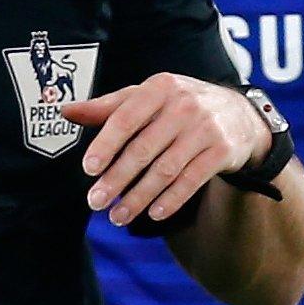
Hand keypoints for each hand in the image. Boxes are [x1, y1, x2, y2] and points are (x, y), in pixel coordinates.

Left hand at [61, 74, 271, 225]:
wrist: (237, 113)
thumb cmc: (179, 105)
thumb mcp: (146, 98)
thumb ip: (108, 107)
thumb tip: (65, 111)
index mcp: (159, 87)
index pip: (126, 117)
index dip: (106, 144)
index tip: (88, 169)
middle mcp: (184, 105)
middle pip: (143, 149)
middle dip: (116, 179)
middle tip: (95, 202)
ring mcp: (205, 128)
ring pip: (165, 169)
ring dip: (139, 197)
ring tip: (118, 216)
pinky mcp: (222, 151)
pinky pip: (191, 180)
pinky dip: (171, 200)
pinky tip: (153, 213)